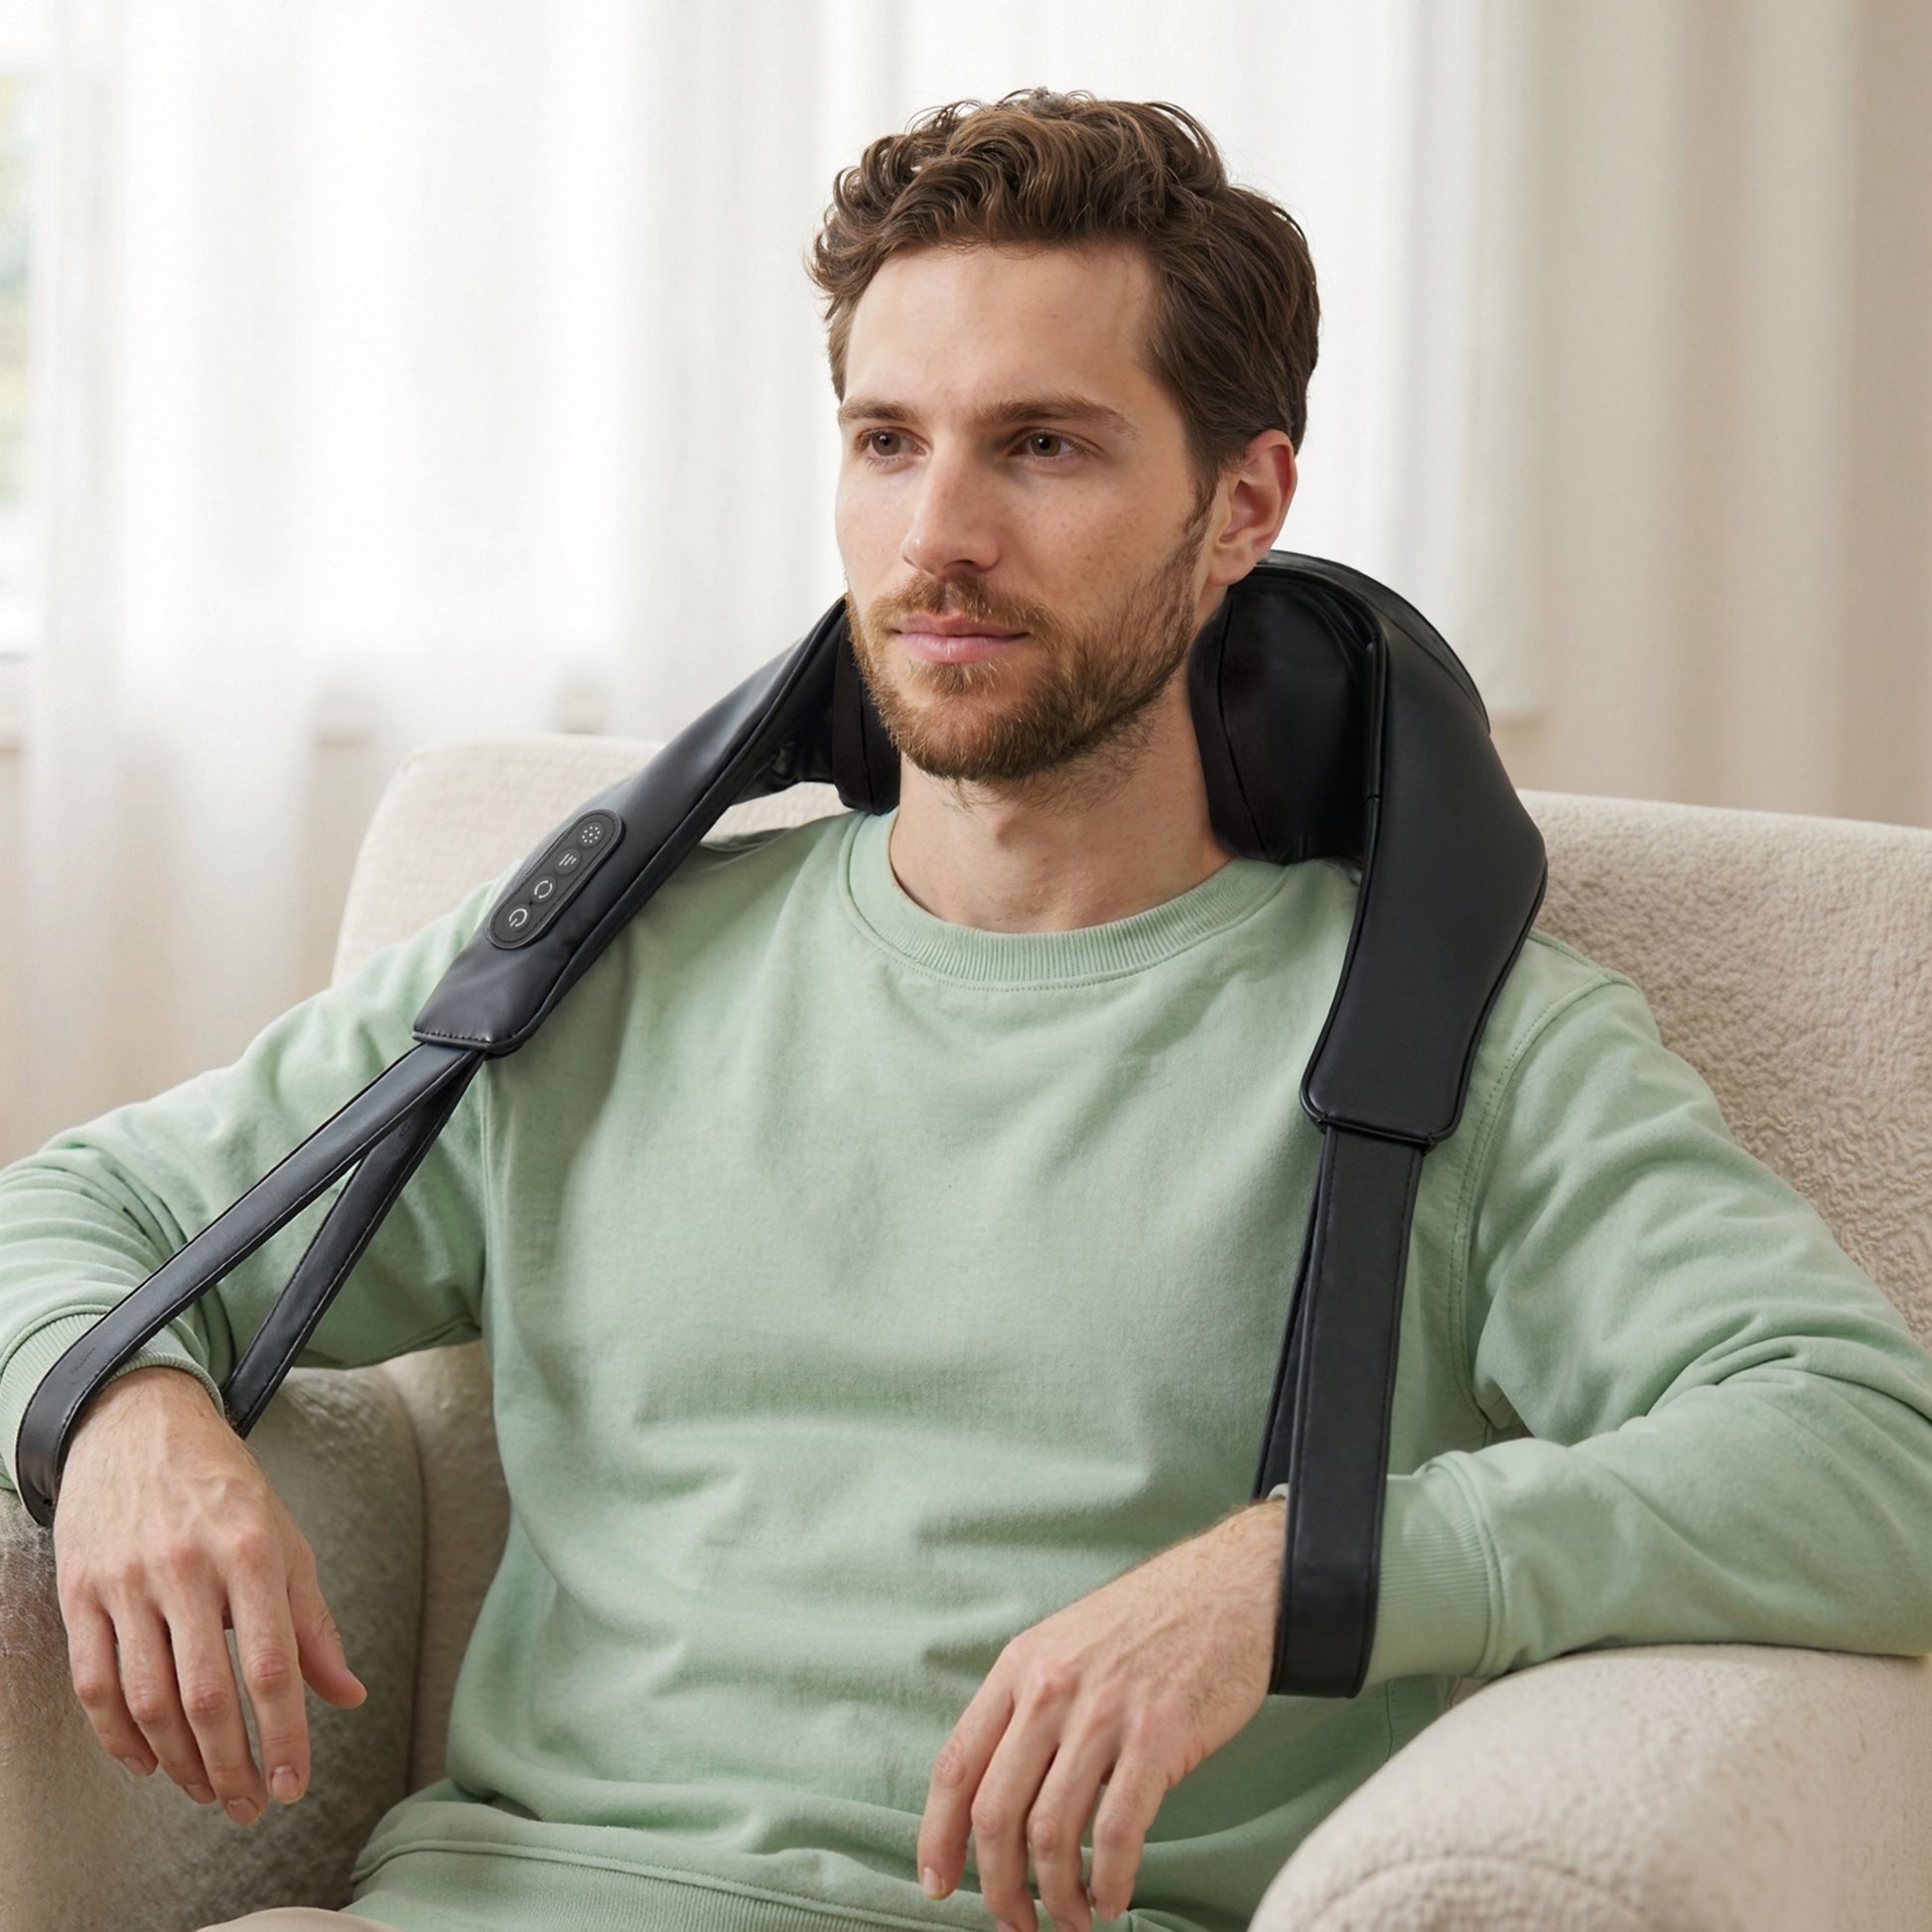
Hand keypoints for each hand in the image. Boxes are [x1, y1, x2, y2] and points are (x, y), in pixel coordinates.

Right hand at [51, 1365, 367, 1823]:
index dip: (283, 1734)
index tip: (291, 1786)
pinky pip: (94, 1683)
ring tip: (206, 1791)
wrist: (139, 1424)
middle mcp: (187, 1568)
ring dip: (178, 1762)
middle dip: (229, 1766)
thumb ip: (314, 1624)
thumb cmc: (225, 1488)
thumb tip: (349, 1695)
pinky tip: (147, 1762)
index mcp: (251, 1552)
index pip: (271, 1664)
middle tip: (247, 1807)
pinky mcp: (81, 1592)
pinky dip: (118, 1737)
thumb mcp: (286, 1540)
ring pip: (147, 1699)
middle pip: (205, 1695)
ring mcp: (127, 1581)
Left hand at [918, 1499, 1282, 1930]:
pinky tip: (1111, 1900)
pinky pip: (1116, 1831)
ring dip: (1055, 1895)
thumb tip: (1001, 1792)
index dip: (937, 1836)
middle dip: (997, 1886)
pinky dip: (1109, 1881)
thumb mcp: (1066, 1643)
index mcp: (1019, 1667)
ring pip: (1051, 1832)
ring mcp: (1103, 1713)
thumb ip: (1029, 1706)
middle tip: (1014, 1923)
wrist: (1230, 1588)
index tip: (938, 1884)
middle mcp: (1050, 1690)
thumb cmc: (1150, 1622)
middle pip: (996, 1812)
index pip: (956, 1766)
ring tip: (1068, 1921)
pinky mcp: (1158, 1737)